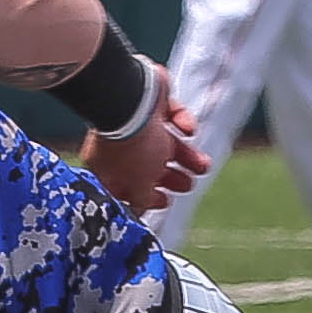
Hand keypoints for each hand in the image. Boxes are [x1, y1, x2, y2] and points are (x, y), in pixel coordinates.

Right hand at [82, 70, 205, 212]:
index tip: (164, 201)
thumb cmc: (131, 147)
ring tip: (203, 165)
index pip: (126, 187)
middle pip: (149, 165)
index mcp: (108, 167)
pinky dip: (182, 122)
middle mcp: (120, 145)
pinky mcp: (153, 101)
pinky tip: (187, 129)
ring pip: (165, 142)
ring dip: (187, 155)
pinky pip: (172, 115)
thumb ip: (142, 200)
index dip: (146, 196)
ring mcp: (137, 121)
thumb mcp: (139, 184)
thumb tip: (140, 212)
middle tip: (188, 184)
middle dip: (172, 177)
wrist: (133, 102)